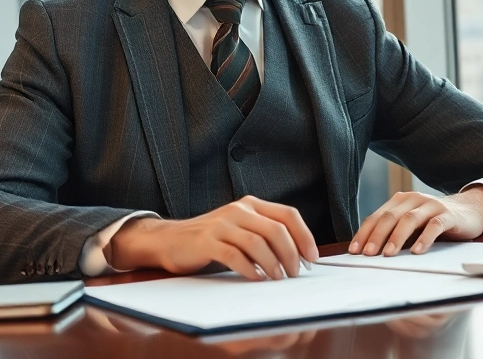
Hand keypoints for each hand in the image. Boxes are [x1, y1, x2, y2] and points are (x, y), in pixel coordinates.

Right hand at [107, 195, 319, 280]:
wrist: (170, 239)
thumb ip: (264, 234)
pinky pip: (235, 255)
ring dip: (274, 264)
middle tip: (295, 274)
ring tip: (278, 279)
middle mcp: (239, 210)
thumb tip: (298, 256)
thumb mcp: (240, 228)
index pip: (288, 214)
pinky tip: (256, 278)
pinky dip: (250, 269)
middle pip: (277, 230)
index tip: (312, 258)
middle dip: (292, 254)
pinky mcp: (207, 241)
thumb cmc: (211, 239)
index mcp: (251, 204)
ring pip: (258, 243)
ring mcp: (222, 224)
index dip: (305, 236)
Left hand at [349, 187, 482, 256]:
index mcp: (401, 200)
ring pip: (410, 219)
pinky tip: (417, 252)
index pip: (377, 216)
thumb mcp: (412, 223)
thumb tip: (369, 252)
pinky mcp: (448, 216)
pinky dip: (424, 239)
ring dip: (397, 238)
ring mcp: (432, 206)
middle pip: (390, 217)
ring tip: (388, 254)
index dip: (364, 233)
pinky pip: (434, 226)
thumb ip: (395, 231)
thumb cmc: (435, 220)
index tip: (355, 250)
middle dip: (377, 236)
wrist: (470, 210)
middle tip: (368, 255)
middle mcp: (414, 199)